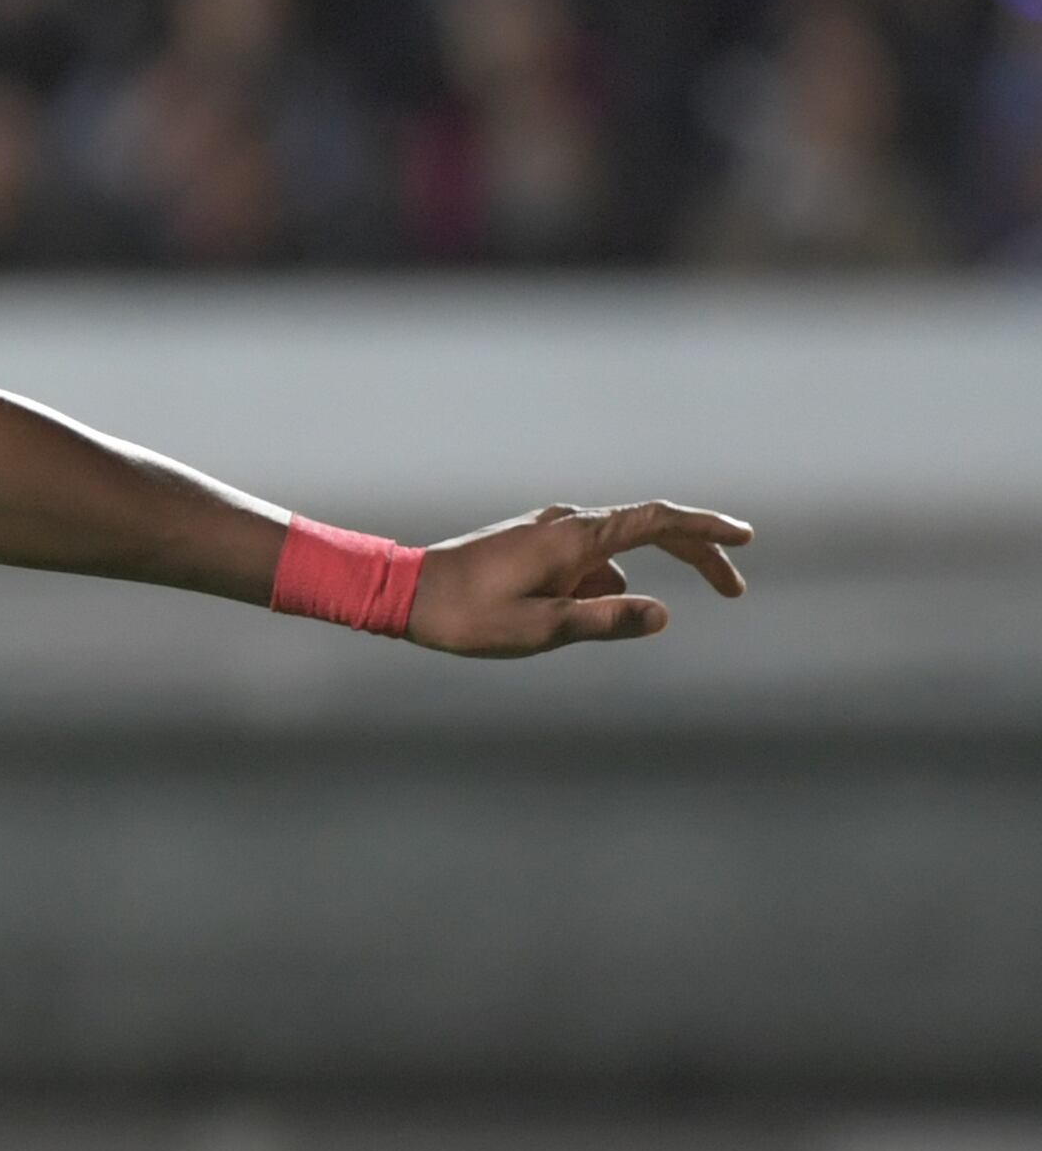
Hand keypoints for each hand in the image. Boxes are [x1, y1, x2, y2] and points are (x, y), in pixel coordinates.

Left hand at [407, 501, 751, 657]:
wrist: (403, 594)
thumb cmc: (468, 616)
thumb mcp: (542, 629)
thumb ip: (605, 621)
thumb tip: (663, 615)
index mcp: (576, 538)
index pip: (659, 521)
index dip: (708, 529)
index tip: (746, 538)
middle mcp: (567, 523)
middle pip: (650, 530)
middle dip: (696, 557)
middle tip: (734, 590)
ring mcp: (547, 530)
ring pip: (612, 554)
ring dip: (625, 587)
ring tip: (565, 628)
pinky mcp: (531, 544)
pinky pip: (581, 563)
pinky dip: (593, 586)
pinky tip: (559, 619)